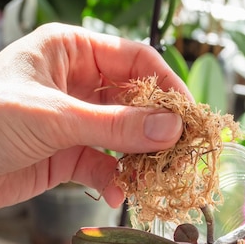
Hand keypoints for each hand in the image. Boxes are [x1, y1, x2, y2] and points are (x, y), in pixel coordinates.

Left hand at [0, 23, 189, 207]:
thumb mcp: (54, 117)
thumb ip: (116, 125)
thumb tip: (172, 129)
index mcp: (71, 50)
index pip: (136, 59)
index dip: (167, 86)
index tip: (190, 115)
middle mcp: (77, 81)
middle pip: (136, 99)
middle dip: (158, 127)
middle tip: (183, 150)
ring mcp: (75, 119)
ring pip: (124, 135)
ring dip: (141, 157)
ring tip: (158, 177)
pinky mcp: (68, 154)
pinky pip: (105, 164)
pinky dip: (116, 180)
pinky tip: (120, 194)